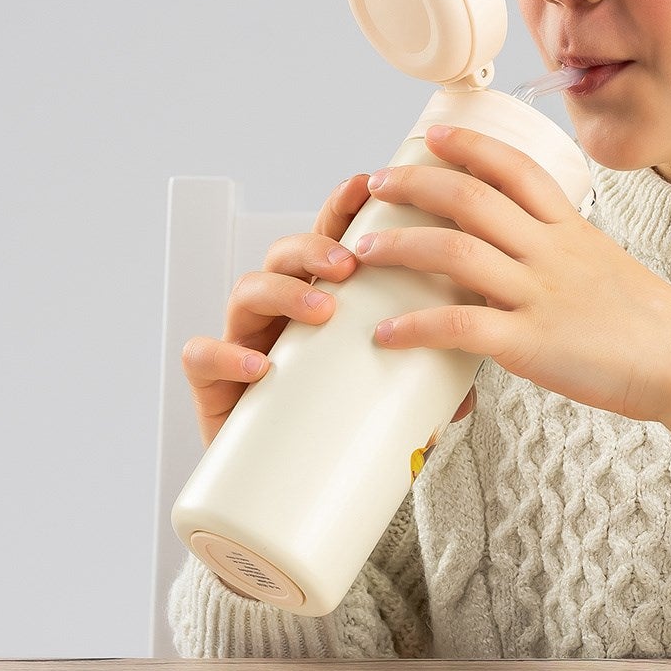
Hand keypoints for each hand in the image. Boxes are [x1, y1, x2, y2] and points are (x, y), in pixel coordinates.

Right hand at [181, 171, 476, 449]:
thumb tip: (467, 394)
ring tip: (323, 310)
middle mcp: (279, 310)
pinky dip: (227, 354)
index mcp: (321, 296)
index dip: (339, 206)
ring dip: (283, 291)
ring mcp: (244, 339)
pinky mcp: (214, 384)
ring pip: (246, 292)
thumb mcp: (388, 392)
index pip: (328, 236)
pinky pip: (203, 357)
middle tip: (348, 265)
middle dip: (314, 248)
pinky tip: (261, 366)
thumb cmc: (338, 419)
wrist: (286, 485)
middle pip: (284, 253)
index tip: (362, 185)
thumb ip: (424, 385)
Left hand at [355, 123, 670, 422]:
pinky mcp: (531, 343)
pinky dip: (416, 327)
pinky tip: (386, 333)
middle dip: (415, 185)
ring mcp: (540, 294)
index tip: (436, 135)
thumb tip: (516, 257)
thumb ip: (558, 254)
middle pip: (471, 199)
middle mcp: (551, 251)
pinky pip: (461, 326)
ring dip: (399, 246)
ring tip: (362, 250)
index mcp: (570, 228)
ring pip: (455, 252)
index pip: (515, 168)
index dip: (471, 146)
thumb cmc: (647, 319)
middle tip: (377, 184)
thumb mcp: (603, 263)